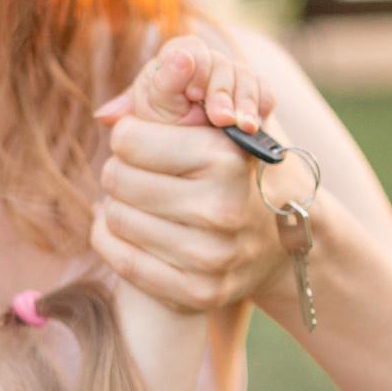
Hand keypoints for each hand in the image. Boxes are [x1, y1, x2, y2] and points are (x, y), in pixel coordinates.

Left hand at [90, 37, 288, 313]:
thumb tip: (105, 113)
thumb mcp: (219, 124)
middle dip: (121, 170)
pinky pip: (122, 260)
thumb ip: (166, 98)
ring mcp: (210, 256)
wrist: (287, 239)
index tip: (143, 142)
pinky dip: (110, 240)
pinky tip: (123, 229)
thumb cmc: (239, 170)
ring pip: (114, 218)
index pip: (128, 138)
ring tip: (140, 200)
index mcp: (224, 157)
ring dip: (117, 206)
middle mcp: (219, 208)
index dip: (129, 136)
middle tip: (140, 173)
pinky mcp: (198, 292)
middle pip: (117, 178)